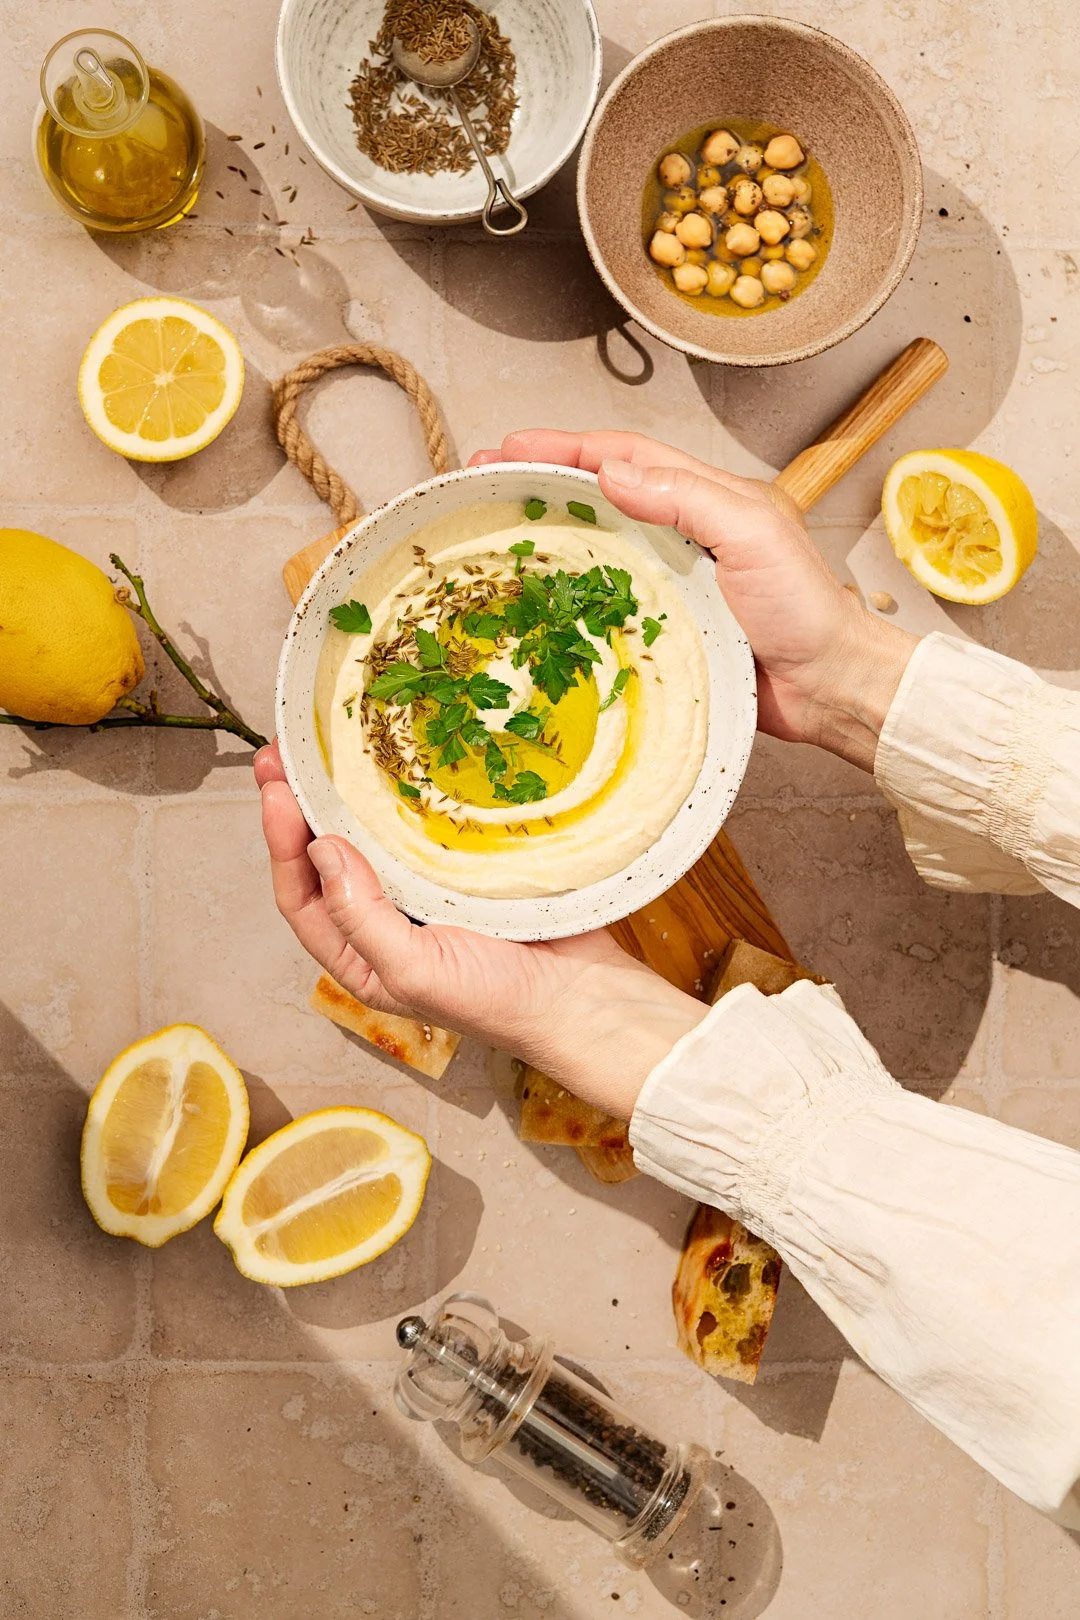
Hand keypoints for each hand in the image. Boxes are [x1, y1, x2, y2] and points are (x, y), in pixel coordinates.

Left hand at [255, 742, 703, 1118]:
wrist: (583, 997)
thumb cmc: (498, 1000)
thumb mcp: (415, 972)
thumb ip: (362, 918)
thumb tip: (321, 850)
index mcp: (361, 957)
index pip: (301, 897)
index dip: (281, 846)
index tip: (276, 793)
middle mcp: (384, 922)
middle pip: (327, 859)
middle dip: (299, 809)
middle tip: (281, 756)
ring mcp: (426, 891)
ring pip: (371, 837)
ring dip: (345, 796)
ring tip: (325, 750)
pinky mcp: (466, 867)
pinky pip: (424, 826)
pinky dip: (404, 796)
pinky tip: (395, 765)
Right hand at [471, 430, 917, 770]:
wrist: (828, 687)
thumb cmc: (803, 607)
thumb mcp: (751, 533)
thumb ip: (686, 496)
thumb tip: (609, 471)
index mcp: (704, 499)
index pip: (622, 457)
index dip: (565, 447)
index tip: (511, 446)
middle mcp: (681, 535)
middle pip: (597, 496)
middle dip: (540, 483)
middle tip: (483, 481)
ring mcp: (669, 584)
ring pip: (594, 549)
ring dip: (543, 536)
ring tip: (491, 533)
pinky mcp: (663, 631)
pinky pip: (605, 607)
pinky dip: (565, 599)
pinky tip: (531, 604)